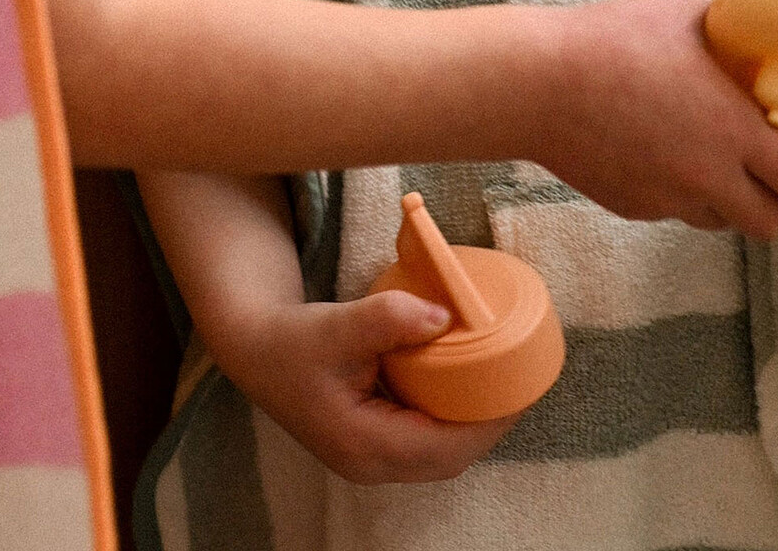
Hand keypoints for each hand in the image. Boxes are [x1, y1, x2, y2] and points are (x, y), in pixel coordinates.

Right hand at [223, 289, 518, 483]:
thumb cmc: (294, 340)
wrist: (257, 349)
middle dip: (488, 426)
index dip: (487, 425)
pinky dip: (451, 418)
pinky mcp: (372, 441)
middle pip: (447, 458)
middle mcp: (370, 462)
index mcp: (363, 445)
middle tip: (521, 382)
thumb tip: (444, 316)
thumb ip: (389, 319)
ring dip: (472, 424)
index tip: (519, 390)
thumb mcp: (339, 324)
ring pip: (438, 453)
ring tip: (504, 383)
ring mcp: (370, 456)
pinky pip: (424, 439)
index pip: (443, 450)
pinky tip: (468, 387)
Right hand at [538, 0, 777, 239]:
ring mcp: (672, 198)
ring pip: (731, 224)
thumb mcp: (679, 2)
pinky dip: (696, 199)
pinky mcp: (638, 207)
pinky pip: (682, 214)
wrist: (538, 84)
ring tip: (745, 172)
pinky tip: (685, 163)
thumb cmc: (613, 39)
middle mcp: (711, 175)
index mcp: (737, 129)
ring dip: (746, 205)